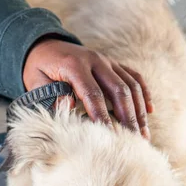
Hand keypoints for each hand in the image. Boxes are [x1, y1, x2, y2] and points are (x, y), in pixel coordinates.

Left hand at [23, 39, 152, 138]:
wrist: (43, 44)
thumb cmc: (39, 68)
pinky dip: (144, 93)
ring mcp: (107, 61)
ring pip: (131, 85)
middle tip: (134, 140)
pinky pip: (134, 76)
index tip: (110, 136)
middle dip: (128, 118)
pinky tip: (149, 111)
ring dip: (139, 110)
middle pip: (119, 90)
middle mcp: (96, 60)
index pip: (93, 94)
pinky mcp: (113, 63)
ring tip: (143, 134)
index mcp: (75, 65)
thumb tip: (68, 107)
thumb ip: (50, 94)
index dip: (102, 116)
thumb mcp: (36, 80)